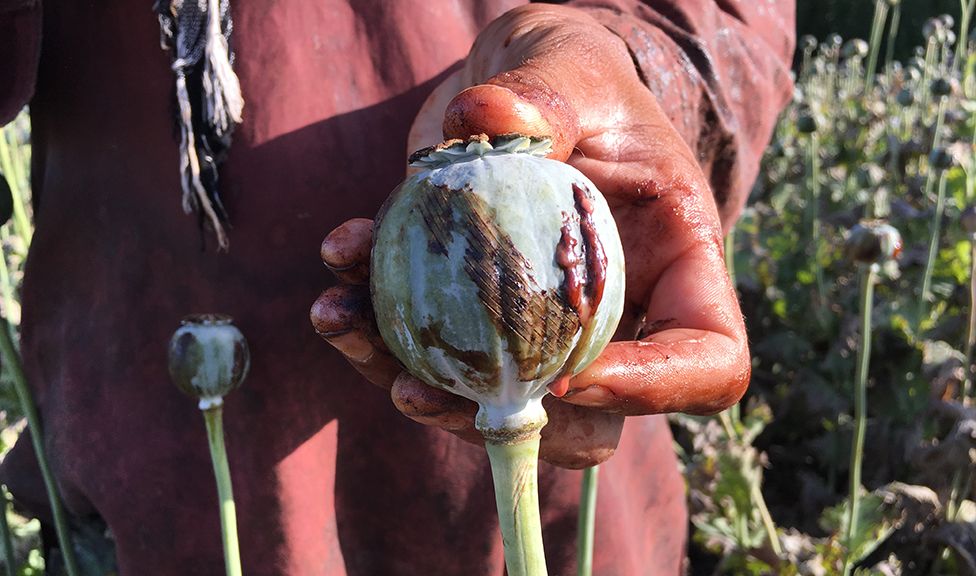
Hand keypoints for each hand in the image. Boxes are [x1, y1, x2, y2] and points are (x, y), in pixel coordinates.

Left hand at [311, 4, 748, 466]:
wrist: (522, 90)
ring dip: (409, 381)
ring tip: (338, 317)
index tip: (568, 373)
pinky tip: (337, 270)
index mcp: (679, 268)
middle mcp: (619, 319)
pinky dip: (376, 328)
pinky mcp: (482, 322)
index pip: (706, 362)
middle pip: (590, 421)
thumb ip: (544, 96)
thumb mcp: (572, 71)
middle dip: (503, 421)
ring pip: (497, 404)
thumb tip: (483, 117)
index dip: (651, 388)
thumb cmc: (576, 77)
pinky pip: (436, 356)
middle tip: (418, 392)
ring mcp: (547, 331)